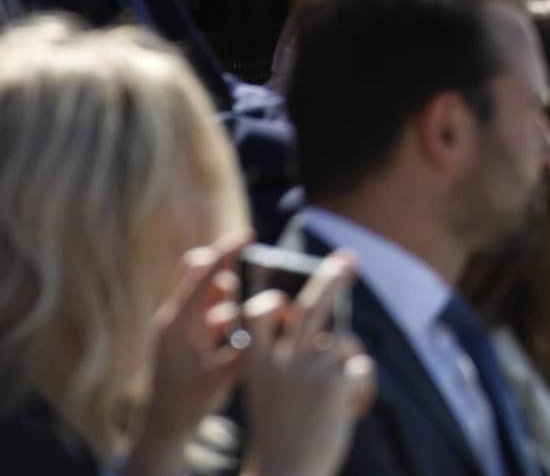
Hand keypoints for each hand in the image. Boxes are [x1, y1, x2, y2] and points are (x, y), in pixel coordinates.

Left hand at [125, 234, 253, 475]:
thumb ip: (247, 345)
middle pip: (198, 272)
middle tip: (245, 280)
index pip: (204, 275)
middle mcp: (176, 318)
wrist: (164, 426)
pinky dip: (224, 314)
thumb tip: (274, 317)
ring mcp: (180, 326)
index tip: (249, 234)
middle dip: (223, 270)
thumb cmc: (189, 402)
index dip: (227, 252)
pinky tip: (233, 336)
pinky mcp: (186, 335)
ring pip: (207, 292)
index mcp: (179, 323)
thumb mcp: (223, 375)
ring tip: (232, 327)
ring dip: (226, 298)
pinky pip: (209, 311)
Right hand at [240, 252, 375, 475]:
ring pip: (343, 341)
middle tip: (350, 259)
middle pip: (312, 305)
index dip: (272, 303)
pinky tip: (355, 410)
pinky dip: (364, 387)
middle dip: (332, 278)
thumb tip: (327, 335)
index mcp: (257, 365)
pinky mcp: (336, 384)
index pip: (259, 315)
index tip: (282, 301)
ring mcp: (309, 370)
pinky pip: (362, 367)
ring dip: (350, 363)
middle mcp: (281, 361)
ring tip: (346, 397)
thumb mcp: (272, 396)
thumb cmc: (281, 439)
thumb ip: (290, 365)